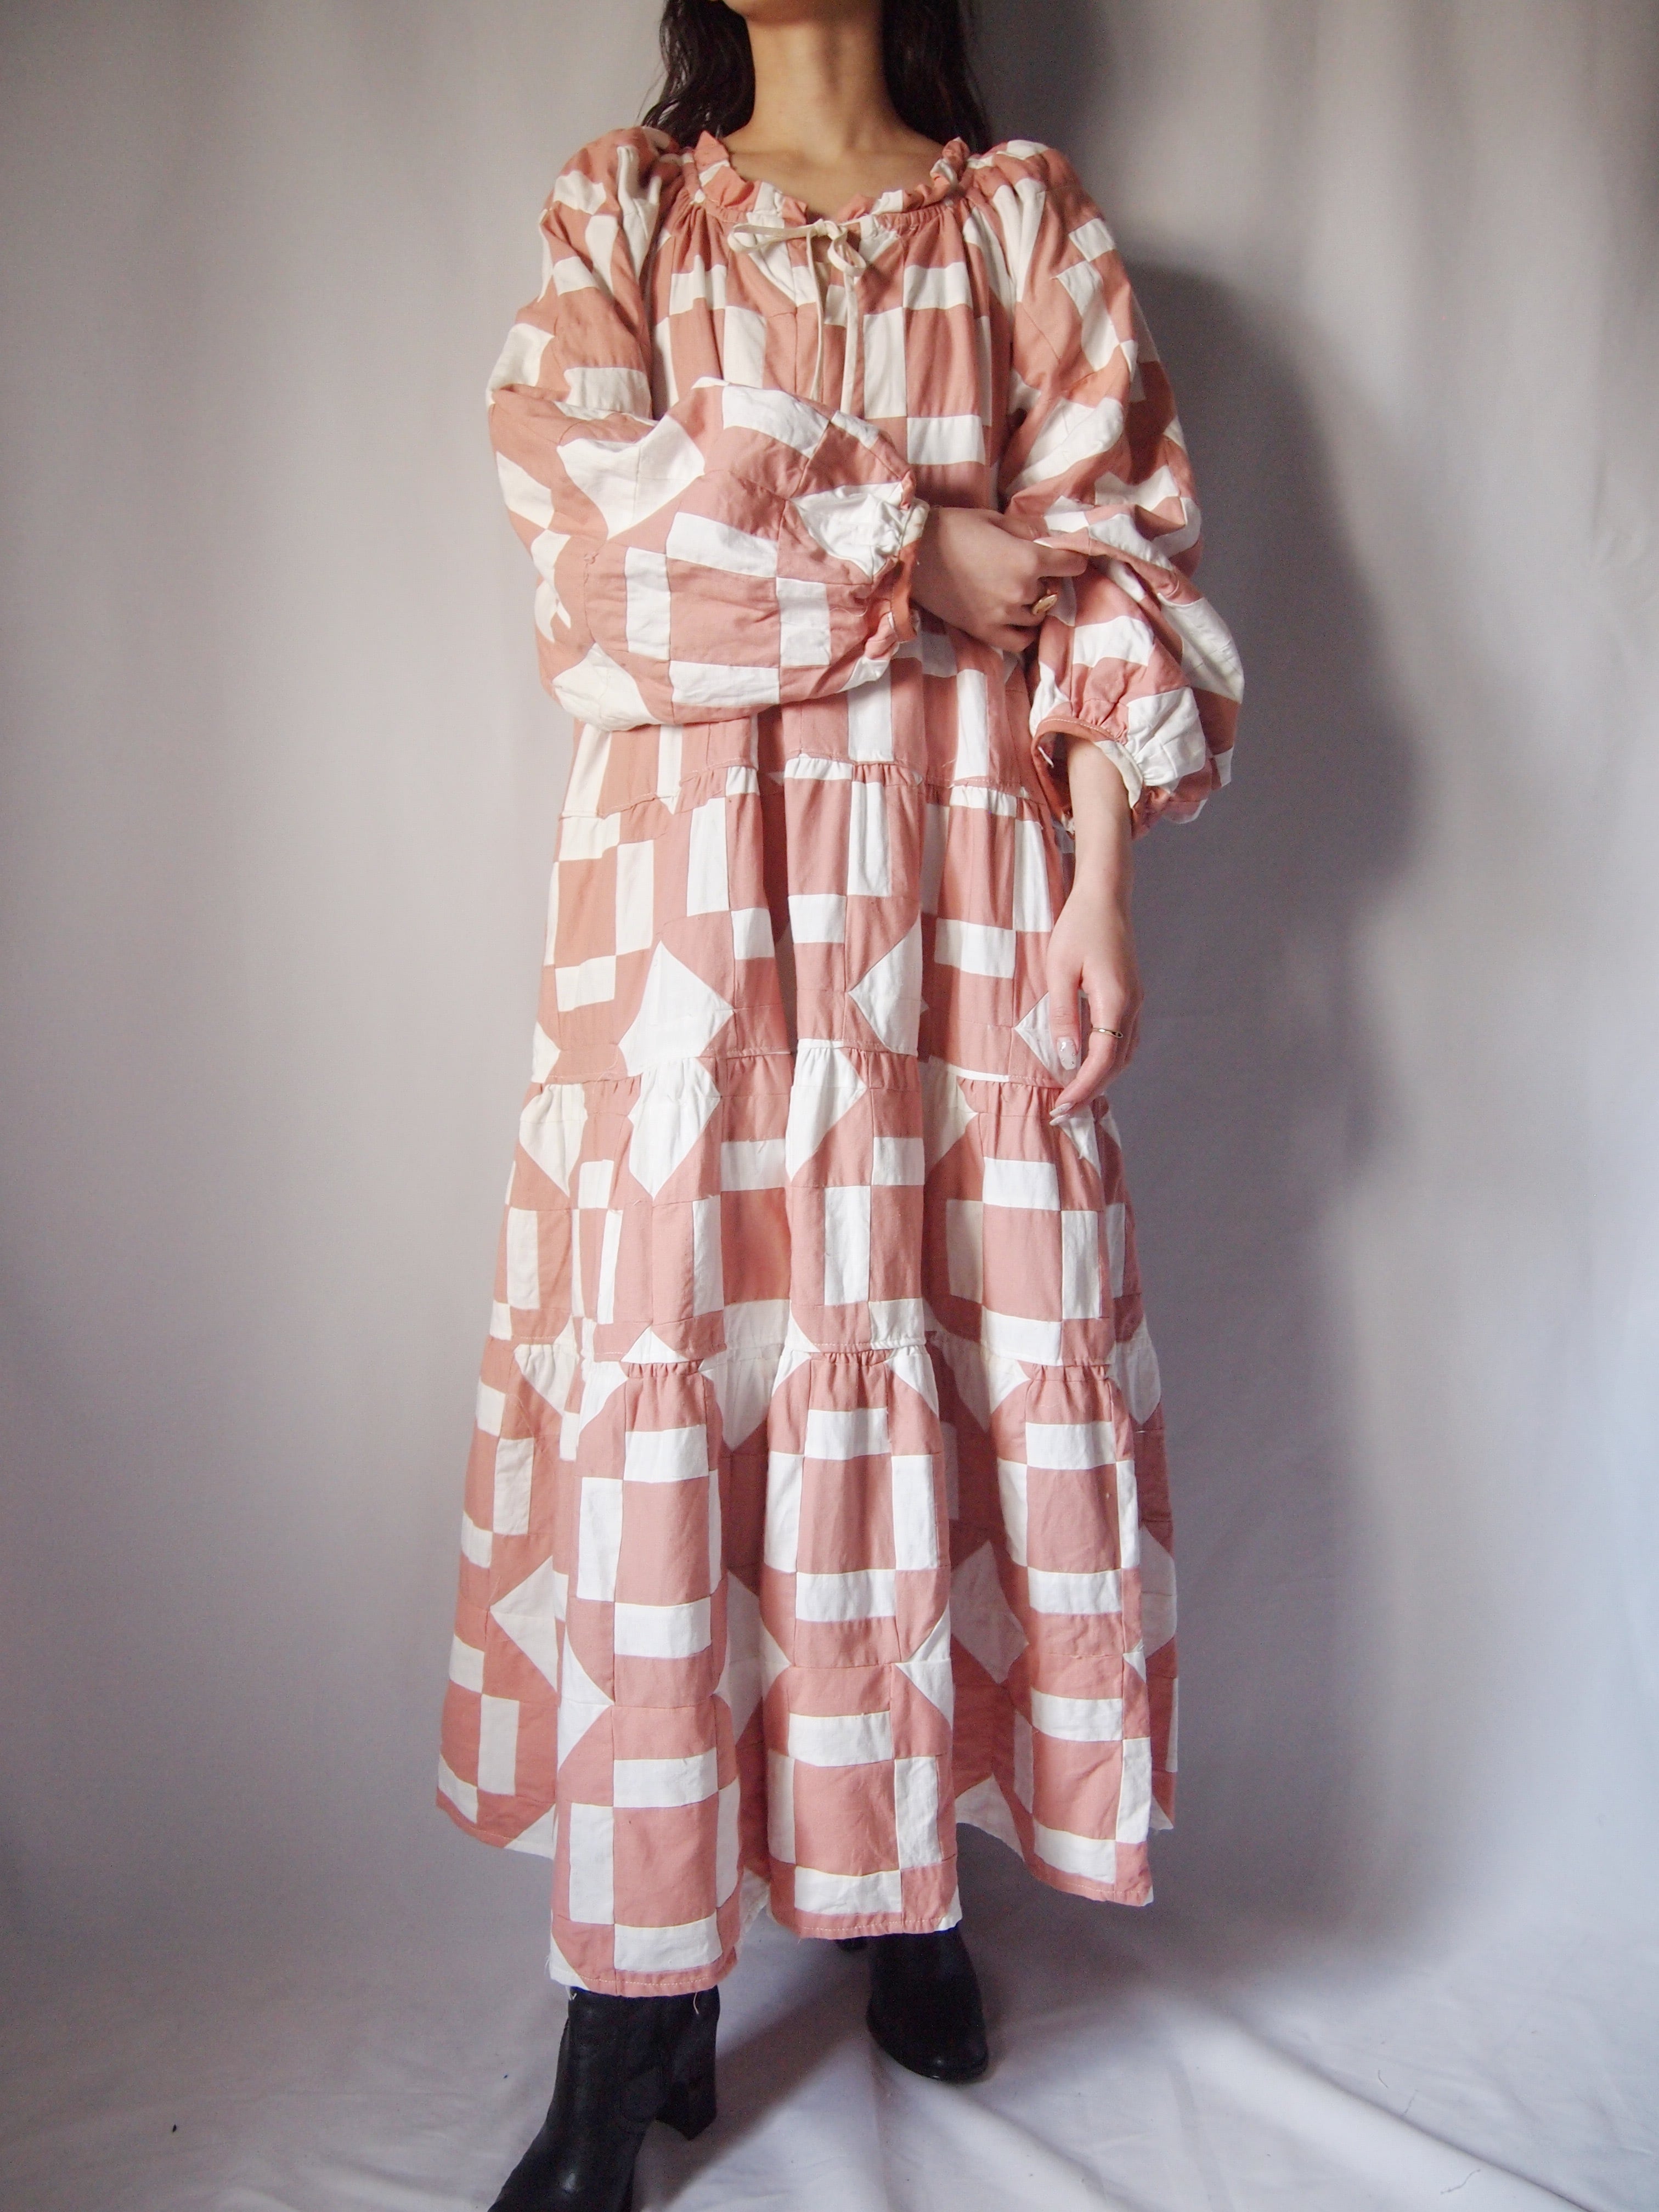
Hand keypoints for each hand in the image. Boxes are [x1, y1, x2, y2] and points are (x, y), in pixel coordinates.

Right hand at [911, 506, 1086, 652]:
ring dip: (1034, 605)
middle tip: (1031, 572)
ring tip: (1019, 594)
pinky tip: (1020, 622)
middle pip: (1052, 590)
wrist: (914, 554)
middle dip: (1046, 580)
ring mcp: (1004, 614)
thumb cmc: (953, 528)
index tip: (1068, 558)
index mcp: (1029, 558)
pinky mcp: (985, 631)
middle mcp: (1022, 590)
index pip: (1071, 565)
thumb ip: (1028, 530)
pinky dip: (1025, 633)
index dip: (1072, 559)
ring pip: (1037, 616)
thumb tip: (1050, 537)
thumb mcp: (995, 519)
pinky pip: (1019, 642)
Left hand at [1047, 741, 1141, 1116]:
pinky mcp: (1131, 997)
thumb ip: (1063, 1016)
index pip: (1102, 1060)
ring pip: (1124, 1053)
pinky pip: (1124, 1039)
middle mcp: (1132, 1006)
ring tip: (1072, 1096)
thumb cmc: (1077, 928)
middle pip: (1117, 1063)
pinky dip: (1108, 1060)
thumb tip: (1066, 1058)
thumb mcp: (1058, 971)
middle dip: (1090, 1090)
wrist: (1105, 897)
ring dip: (1101, 1078)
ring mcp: (1136, 1002)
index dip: (1083, 1087)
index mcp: (1115, 1001)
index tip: (1061, 1107)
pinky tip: (1087, 1066)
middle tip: (1062, 1112)